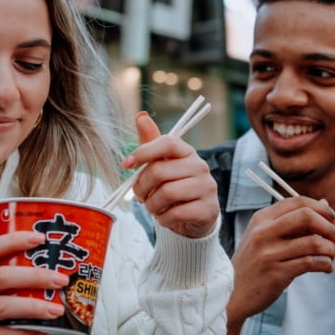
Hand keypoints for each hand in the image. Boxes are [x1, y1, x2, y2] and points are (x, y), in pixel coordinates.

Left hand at [120, 112, 218, 238]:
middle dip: (142, 187)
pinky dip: (163, 219)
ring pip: (167, 193)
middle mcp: (200, 166)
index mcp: (187, 152)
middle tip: (141, 196)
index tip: (125, 164)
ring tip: (153, 207)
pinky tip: (165, 217)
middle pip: (159, 171)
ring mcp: (207, 188)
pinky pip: (176, 213)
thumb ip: (151, 143)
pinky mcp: (208, 209)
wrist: (194, 219)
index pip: (167, 142)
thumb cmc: (173, 187)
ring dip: (152, 205)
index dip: (143, 152)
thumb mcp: (161, 165)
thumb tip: (141, 115)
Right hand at [227, 198, 334, 334]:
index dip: (321, 209)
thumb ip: (293, 221)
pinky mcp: (276, 274)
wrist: (232, 295)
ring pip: (313, 242)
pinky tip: (325, 268)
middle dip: (329, 227)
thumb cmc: (252, 265)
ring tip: (331, 256)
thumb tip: (324, 204)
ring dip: (330, 249)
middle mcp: (263, 232)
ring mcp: (269, 253)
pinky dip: (325, 264)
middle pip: (306, 216)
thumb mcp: (265, 237)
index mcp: (261, 219)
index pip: (297, 202)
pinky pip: (311, 263)